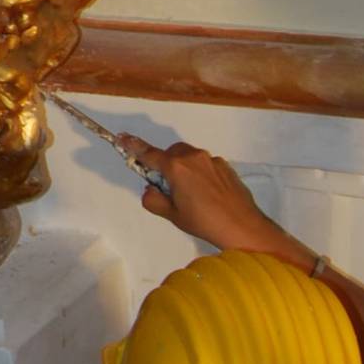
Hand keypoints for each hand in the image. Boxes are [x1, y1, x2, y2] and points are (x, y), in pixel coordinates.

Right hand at [118, 137, 292, 255]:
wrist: (241, 225)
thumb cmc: (203, 221)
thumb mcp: (172, 215)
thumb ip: (154, 200)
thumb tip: (151, 190)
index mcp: (176, 168)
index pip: (149, 154)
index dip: (134, 147)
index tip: (122, 138)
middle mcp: (193, 157)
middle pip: (171, 153)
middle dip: (165, 163)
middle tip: (168, 187)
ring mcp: (211, 160)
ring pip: (189, 157)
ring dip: (184, 168)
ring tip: (191, 194)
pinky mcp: (225, 166)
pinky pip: (205, 164)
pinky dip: (200, 173)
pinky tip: (207, 194)